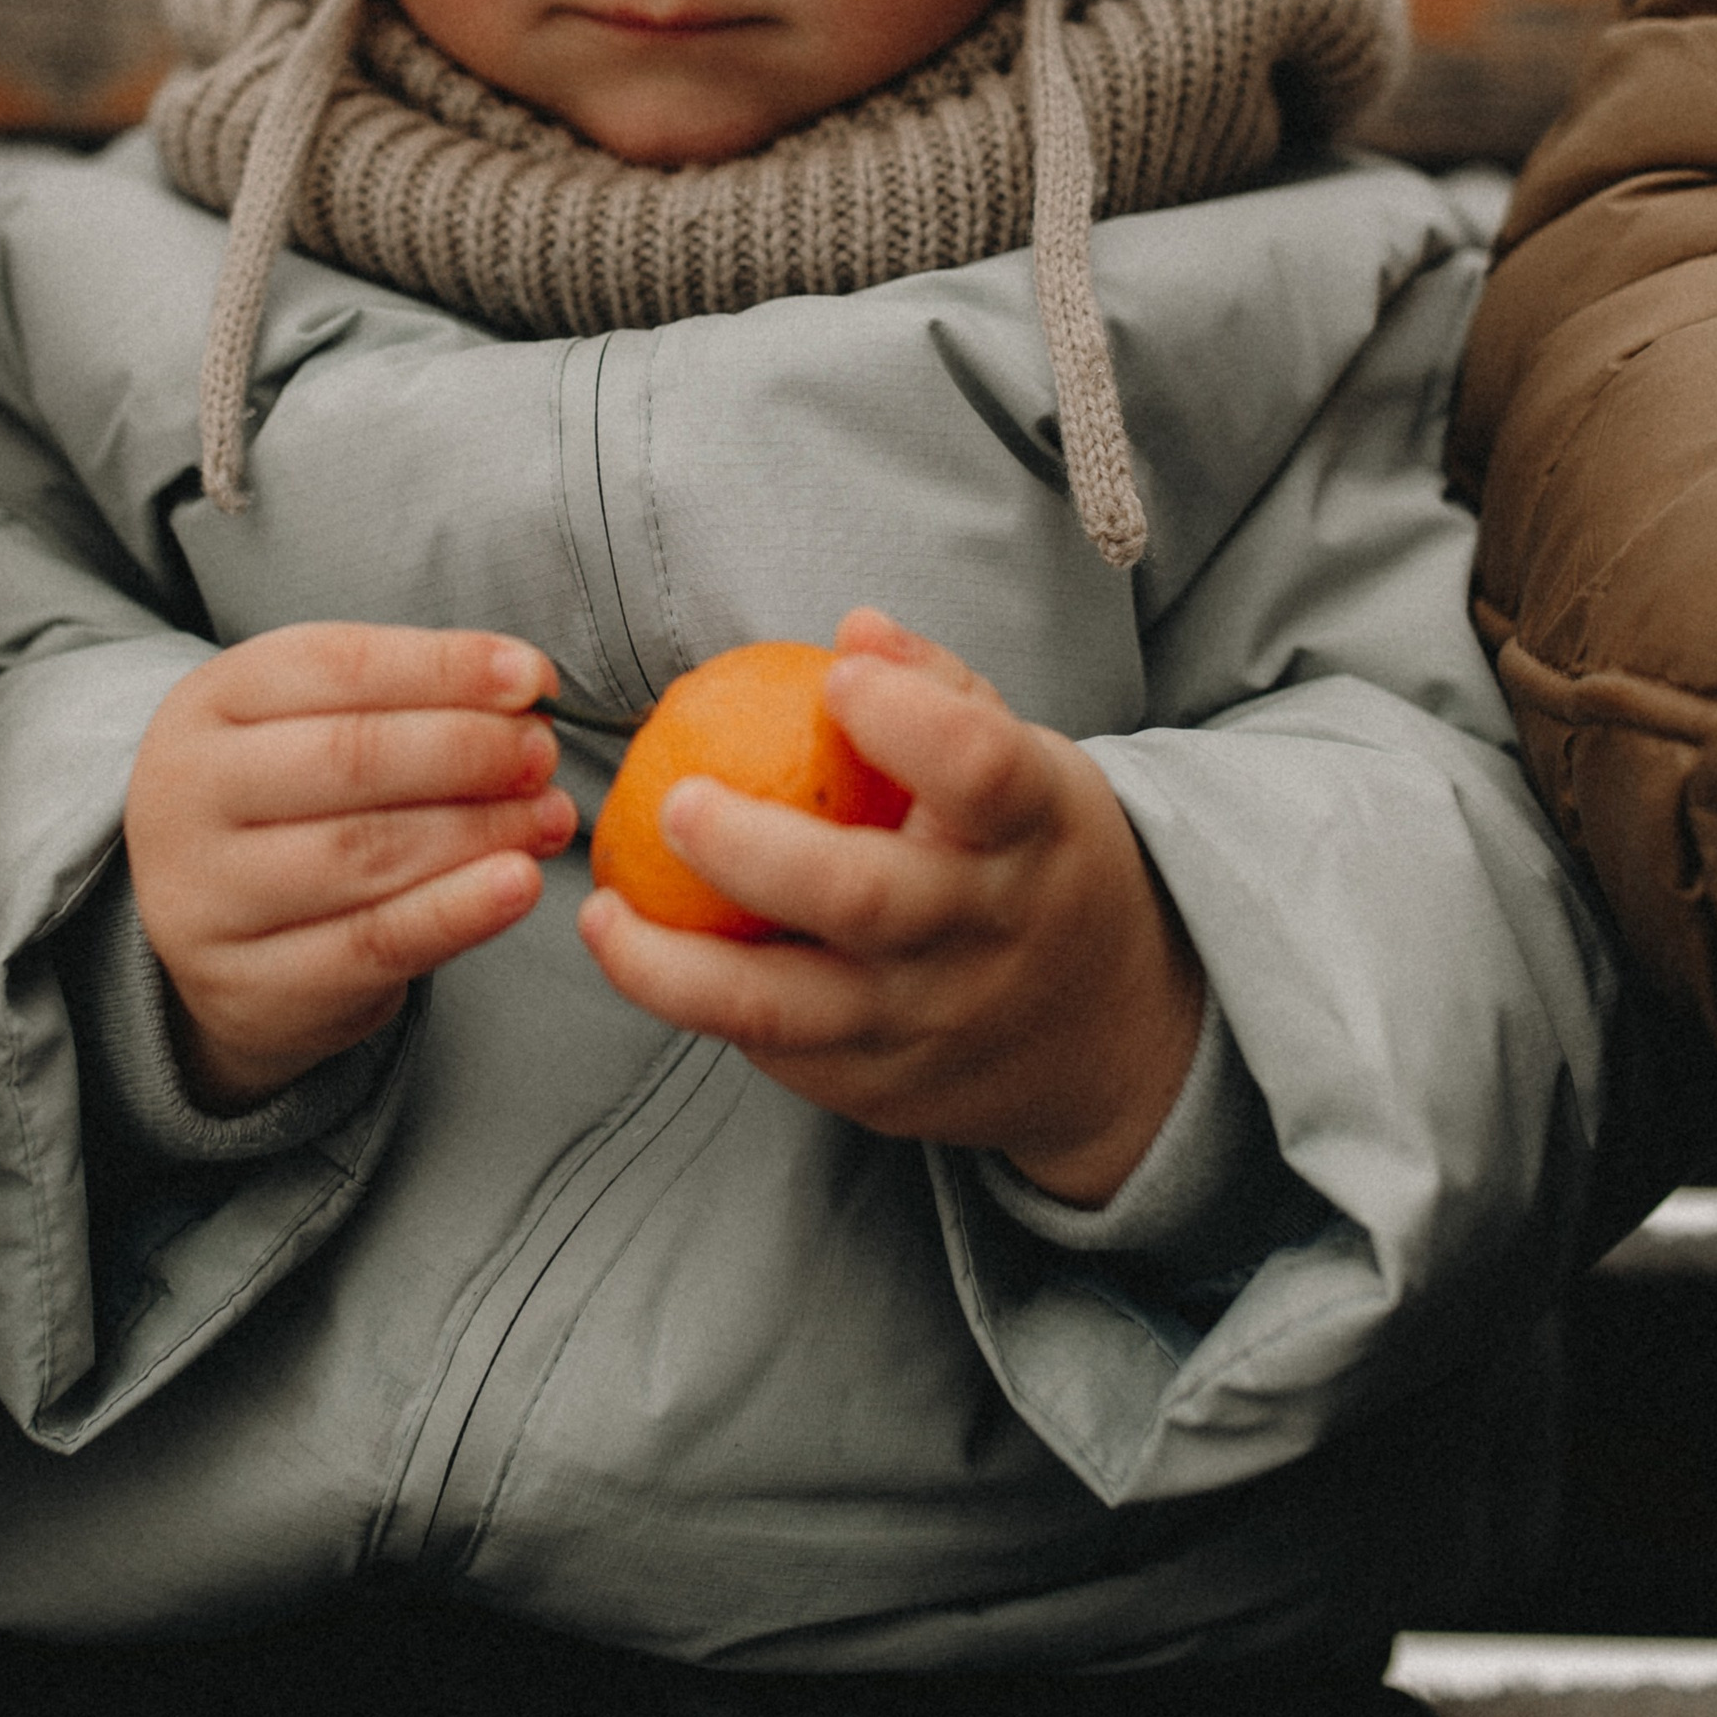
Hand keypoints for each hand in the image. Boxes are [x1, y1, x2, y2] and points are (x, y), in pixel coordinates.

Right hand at [126, 622, 576, 1105]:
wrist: (215, 936)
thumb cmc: (290, 804)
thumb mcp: (314, 726)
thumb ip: (409, 699)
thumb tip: (527, 687)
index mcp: (208, 704)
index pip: (333, 666)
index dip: (444, 667)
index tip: (533, 679)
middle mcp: (186, 794)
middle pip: (349, 758)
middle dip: (469, 750)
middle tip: (542, 755)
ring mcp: (206, 897)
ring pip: (365, 852)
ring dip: (479, 829)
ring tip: (549, 816)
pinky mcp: (250, 984)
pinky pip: (372, 943)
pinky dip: (459, 912)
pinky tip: (521, 884)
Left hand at [577, 609, 1203, 1203]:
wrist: (1113, 1036)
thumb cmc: (1036, 859)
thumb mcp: (1027, 766)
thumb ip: (941, 691)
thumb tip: (854, 627)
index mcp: (1032, 830)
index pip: (980, 769)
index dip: (908, 718)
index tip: (836, 675)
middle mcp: (980, 932)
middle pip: (863, 899)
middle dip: (754, 851)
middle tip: (675, 799)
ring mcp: (927, 1022)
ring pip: (789, 1008)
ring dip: (674, 967)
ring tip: (603, 915)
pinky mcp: (880, 1089)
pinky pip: (774, 1051)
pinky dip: (696, 1005)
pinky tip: (640, 953)